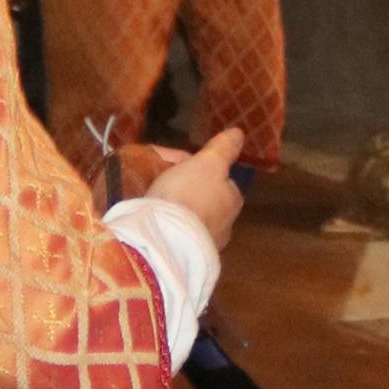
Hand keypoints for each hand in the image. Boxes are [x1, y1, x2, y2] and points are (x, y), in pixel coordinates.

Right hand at [136, 128, 249, 248]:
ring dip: (173, 204)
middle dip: (184, 185)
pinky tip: (150, 216)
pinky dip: (164, 221)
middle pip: (203, 196)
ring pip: (188, 215)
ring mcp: (204, 243)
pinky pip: (174, 231)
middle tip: (158, 175)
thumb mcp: (208, 163)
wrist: (166, 238)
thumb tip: (239, 134)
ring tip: (149, 195)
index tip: (173, 161)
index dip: (197, 165)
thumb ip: (223, 148)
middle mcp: (225, 225)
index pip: (219, 178)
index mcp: (233, 200)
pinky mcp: (183, 254)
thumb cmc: (189, 194)